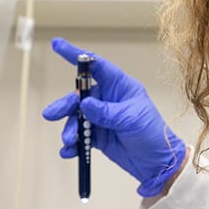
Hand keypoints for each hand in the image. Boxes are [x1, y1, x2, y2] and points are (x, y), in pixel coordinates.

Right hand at [42, 37, 186, 197]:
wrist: (157, 163)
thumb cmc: (153, 135)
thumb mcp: (131, 119)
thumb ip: (106, 112)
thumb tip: (85, 104)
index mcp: (120, 87)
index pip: (96, 66)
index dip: (76, 55)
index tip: (58, 45)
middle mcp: (109, 99)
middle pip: (80, 96)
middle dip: (65, 105)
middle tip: (51, 114)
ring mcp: (102, 118)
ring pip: (77, 118)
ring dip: (70, 129)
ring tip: (69, 141)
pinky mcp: (98, 136)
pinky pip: (80, 137)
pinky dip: (73, 144)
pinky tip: (69, 151)